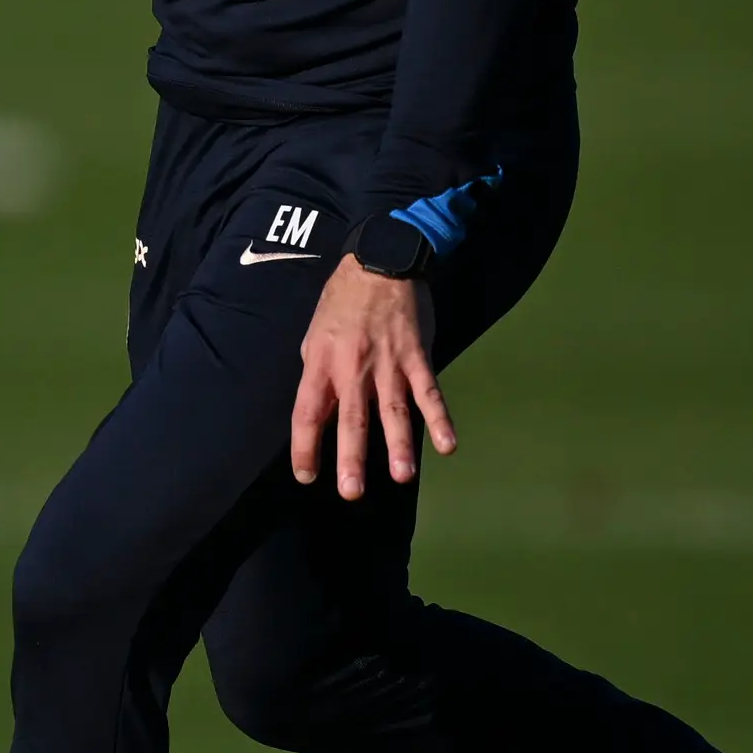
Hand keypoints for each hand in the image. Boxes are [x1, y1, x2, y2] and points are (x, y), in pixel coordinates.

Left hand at [290, 257, 454, 499]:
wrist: (382, 261)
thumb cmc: (342, 301)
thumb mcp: (314, 334)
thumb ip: (317, 374)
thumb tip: (318, 409)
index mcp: (321, 364)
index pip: (307, 413)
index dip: (304, 447)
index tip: (307, 476)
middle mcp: (353, 368)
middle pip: (351, 420)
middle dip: (351, 458)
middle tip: (352, 491)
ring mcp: (388, 364)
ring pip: (393, 411)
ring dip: (399, 445)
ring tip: (403, 476)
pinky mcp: (418, 356)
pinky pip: (430, 392)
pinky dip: (440, 418)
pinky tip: (448, 445)